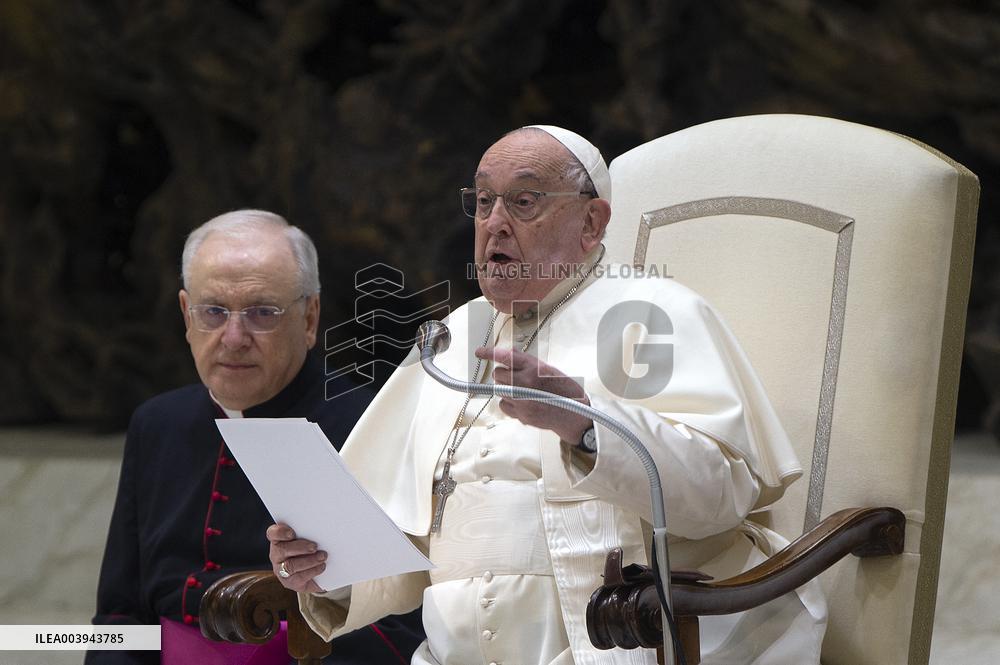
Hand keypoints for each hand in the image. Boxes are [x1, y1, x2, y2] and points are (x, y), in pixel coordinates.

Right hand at [266, 523, 326, 592]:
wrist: (316, 573)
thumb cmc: (311, 549)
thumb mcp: (309, 538)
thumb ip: (309, 532)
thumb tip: (321, 529)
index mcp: (279, 539)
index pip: (273, 533)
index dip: (280, 533)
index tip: (292, 533)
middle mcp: (277, 554)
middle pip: (282, 550)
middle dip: (300, 548)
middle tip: (314, 547)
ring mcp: (281, 570)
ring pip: (290, 566)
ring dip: (309, 561)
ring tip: (323, 556)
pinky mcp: (290, 582)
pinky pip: (299, 577)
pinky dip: (313, 570)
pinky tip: (322, 566)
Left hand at [475, 346, 592, 443]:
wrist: (576, 415)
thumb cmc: (567, 391)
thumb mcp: (550, 369)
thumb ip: (528, 362)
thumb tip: (510, 353)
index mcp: (534, 369)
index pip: (505, 357)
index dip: (489, 353)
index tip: (480, 352)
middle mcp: (525, 384)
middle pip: (498, 374)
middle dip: (505, 373)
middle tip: (517, 376)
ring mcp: (522, 401)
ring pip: (500, 390)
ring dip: (507, 387)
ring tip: (524, 390)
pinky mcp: (520, 415)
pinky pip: (503, 405)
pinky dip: (509, 402)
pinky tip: (522, 401)